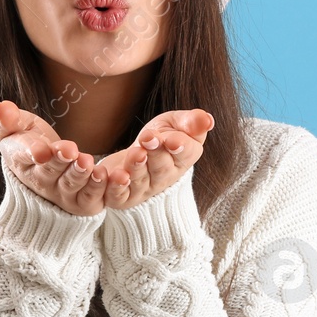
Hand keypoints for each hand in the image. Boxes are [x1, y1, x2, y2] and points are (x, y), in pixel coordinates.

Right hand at [0, 100, 107, 216]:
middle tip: (70, 150)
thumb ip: (8, 119)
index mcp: (21, 161)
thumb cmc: (30, 144)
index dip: (32, 152)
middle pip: (49, 172)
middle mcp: (41, 182)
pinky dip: (99, 187)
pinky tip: (106, 174)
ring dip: (79, 174)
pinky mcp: (83, 201)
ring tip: (87, 161)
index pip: (24, 157)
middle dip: (59, 162)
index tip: (41, 150)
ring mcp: (61, 194)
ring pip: (70, 185)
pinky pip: (91, 196)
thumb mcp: (17, 129)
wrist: (48, 171)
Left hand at [92, 109, 213, 209]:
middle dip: (156, 154)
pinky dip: (112, 186)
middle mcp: (163, 177)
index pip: (185, 154)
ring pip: (139, 180)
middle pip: (161, 168)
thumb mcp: (175, 124)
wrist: (134, 157)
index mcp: (181, 159)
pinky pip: (116, 195)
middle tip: (148, 139)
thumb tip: (208, 119)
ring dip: (136, 168)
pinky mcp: (120, 197)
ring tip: (134, 154)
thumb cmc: (158, 138)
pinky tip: (108, 174)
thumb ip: (190, 122)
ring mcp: (142, 189)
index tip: (172, 139)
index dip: (180, 147)